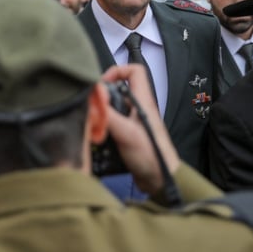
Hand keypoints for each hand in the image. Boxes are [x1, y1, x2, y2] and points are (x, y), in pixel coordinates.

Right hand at [102, 64, 179, 194]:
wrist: (160, 180)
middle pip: (118, 90)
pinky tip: (97, 137)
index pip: (135, 71)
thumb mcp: (126, 132)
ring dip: (102, 113)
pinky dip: (103, 128)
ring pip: (113, 108)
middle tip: (92, 106)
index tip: (102, 83)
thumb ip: (109, 113)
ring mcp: (133, 122)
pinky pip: (112, 124)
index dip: (118, 71)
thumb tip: (92, 97)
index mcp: (143, 102)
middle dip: (103, 95)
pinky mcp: (128, 136)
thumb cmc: (152, 156)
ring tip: (93, 123)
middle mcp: (138, 109)